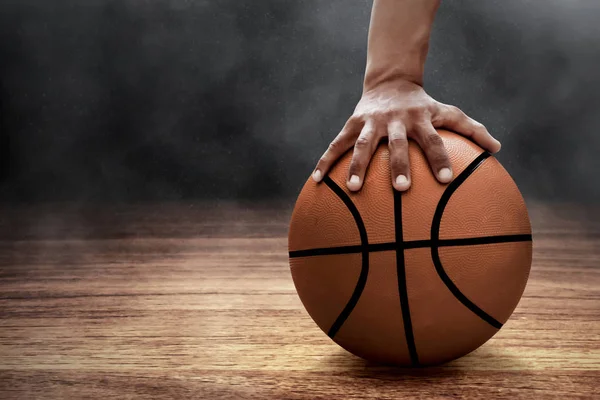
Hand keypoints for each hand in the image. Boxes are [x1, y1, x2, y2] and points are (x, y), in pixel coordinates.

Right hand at [312, 79, 501, 191]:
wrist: (390, 81)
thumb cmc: (423, 105)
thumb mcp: (447, 111)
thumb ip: (472, 129)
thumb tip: (498, 150)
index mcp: (420, 119)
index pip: (433, 140)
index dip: (439, 157)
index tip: (445, 180)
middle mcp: (396, 120)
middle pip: (397, 144)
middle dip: (398, 165)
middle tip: (401, 188)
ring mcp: (371, 122)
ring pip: (363, 145)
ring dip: (358, 166)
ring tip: (354, 189)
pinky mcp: (352, 124)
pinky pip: (337, 144)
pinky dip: (326, 161)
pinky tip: (317, 181)